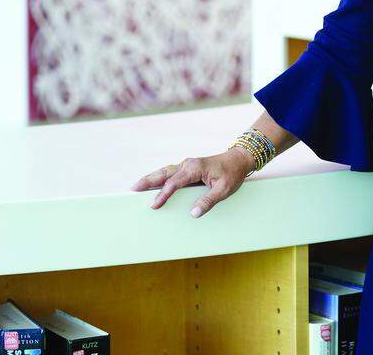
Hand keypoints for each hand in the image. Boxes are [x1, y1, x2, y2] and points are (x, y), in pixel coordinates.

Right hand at [130, 148, 254, 217]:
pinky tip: (152, 184)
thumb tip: (193, 213)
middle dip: (148, 180)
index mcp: (195, 168)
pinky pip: (171, 173)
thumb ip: (209, 201)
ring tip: (137, 186)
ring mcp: (187, 165)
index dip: (163, 194)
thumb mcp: (224, 189)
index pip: (175, 183)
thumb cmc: (232, 174)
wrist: (239, 159)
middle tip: (133, 189)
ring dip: (151, 178)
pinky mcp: (188, 168)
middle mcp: (188, 164)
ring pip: (165, 171)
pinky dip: (160, 178)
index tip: (154, 205)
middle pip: (164, 173)